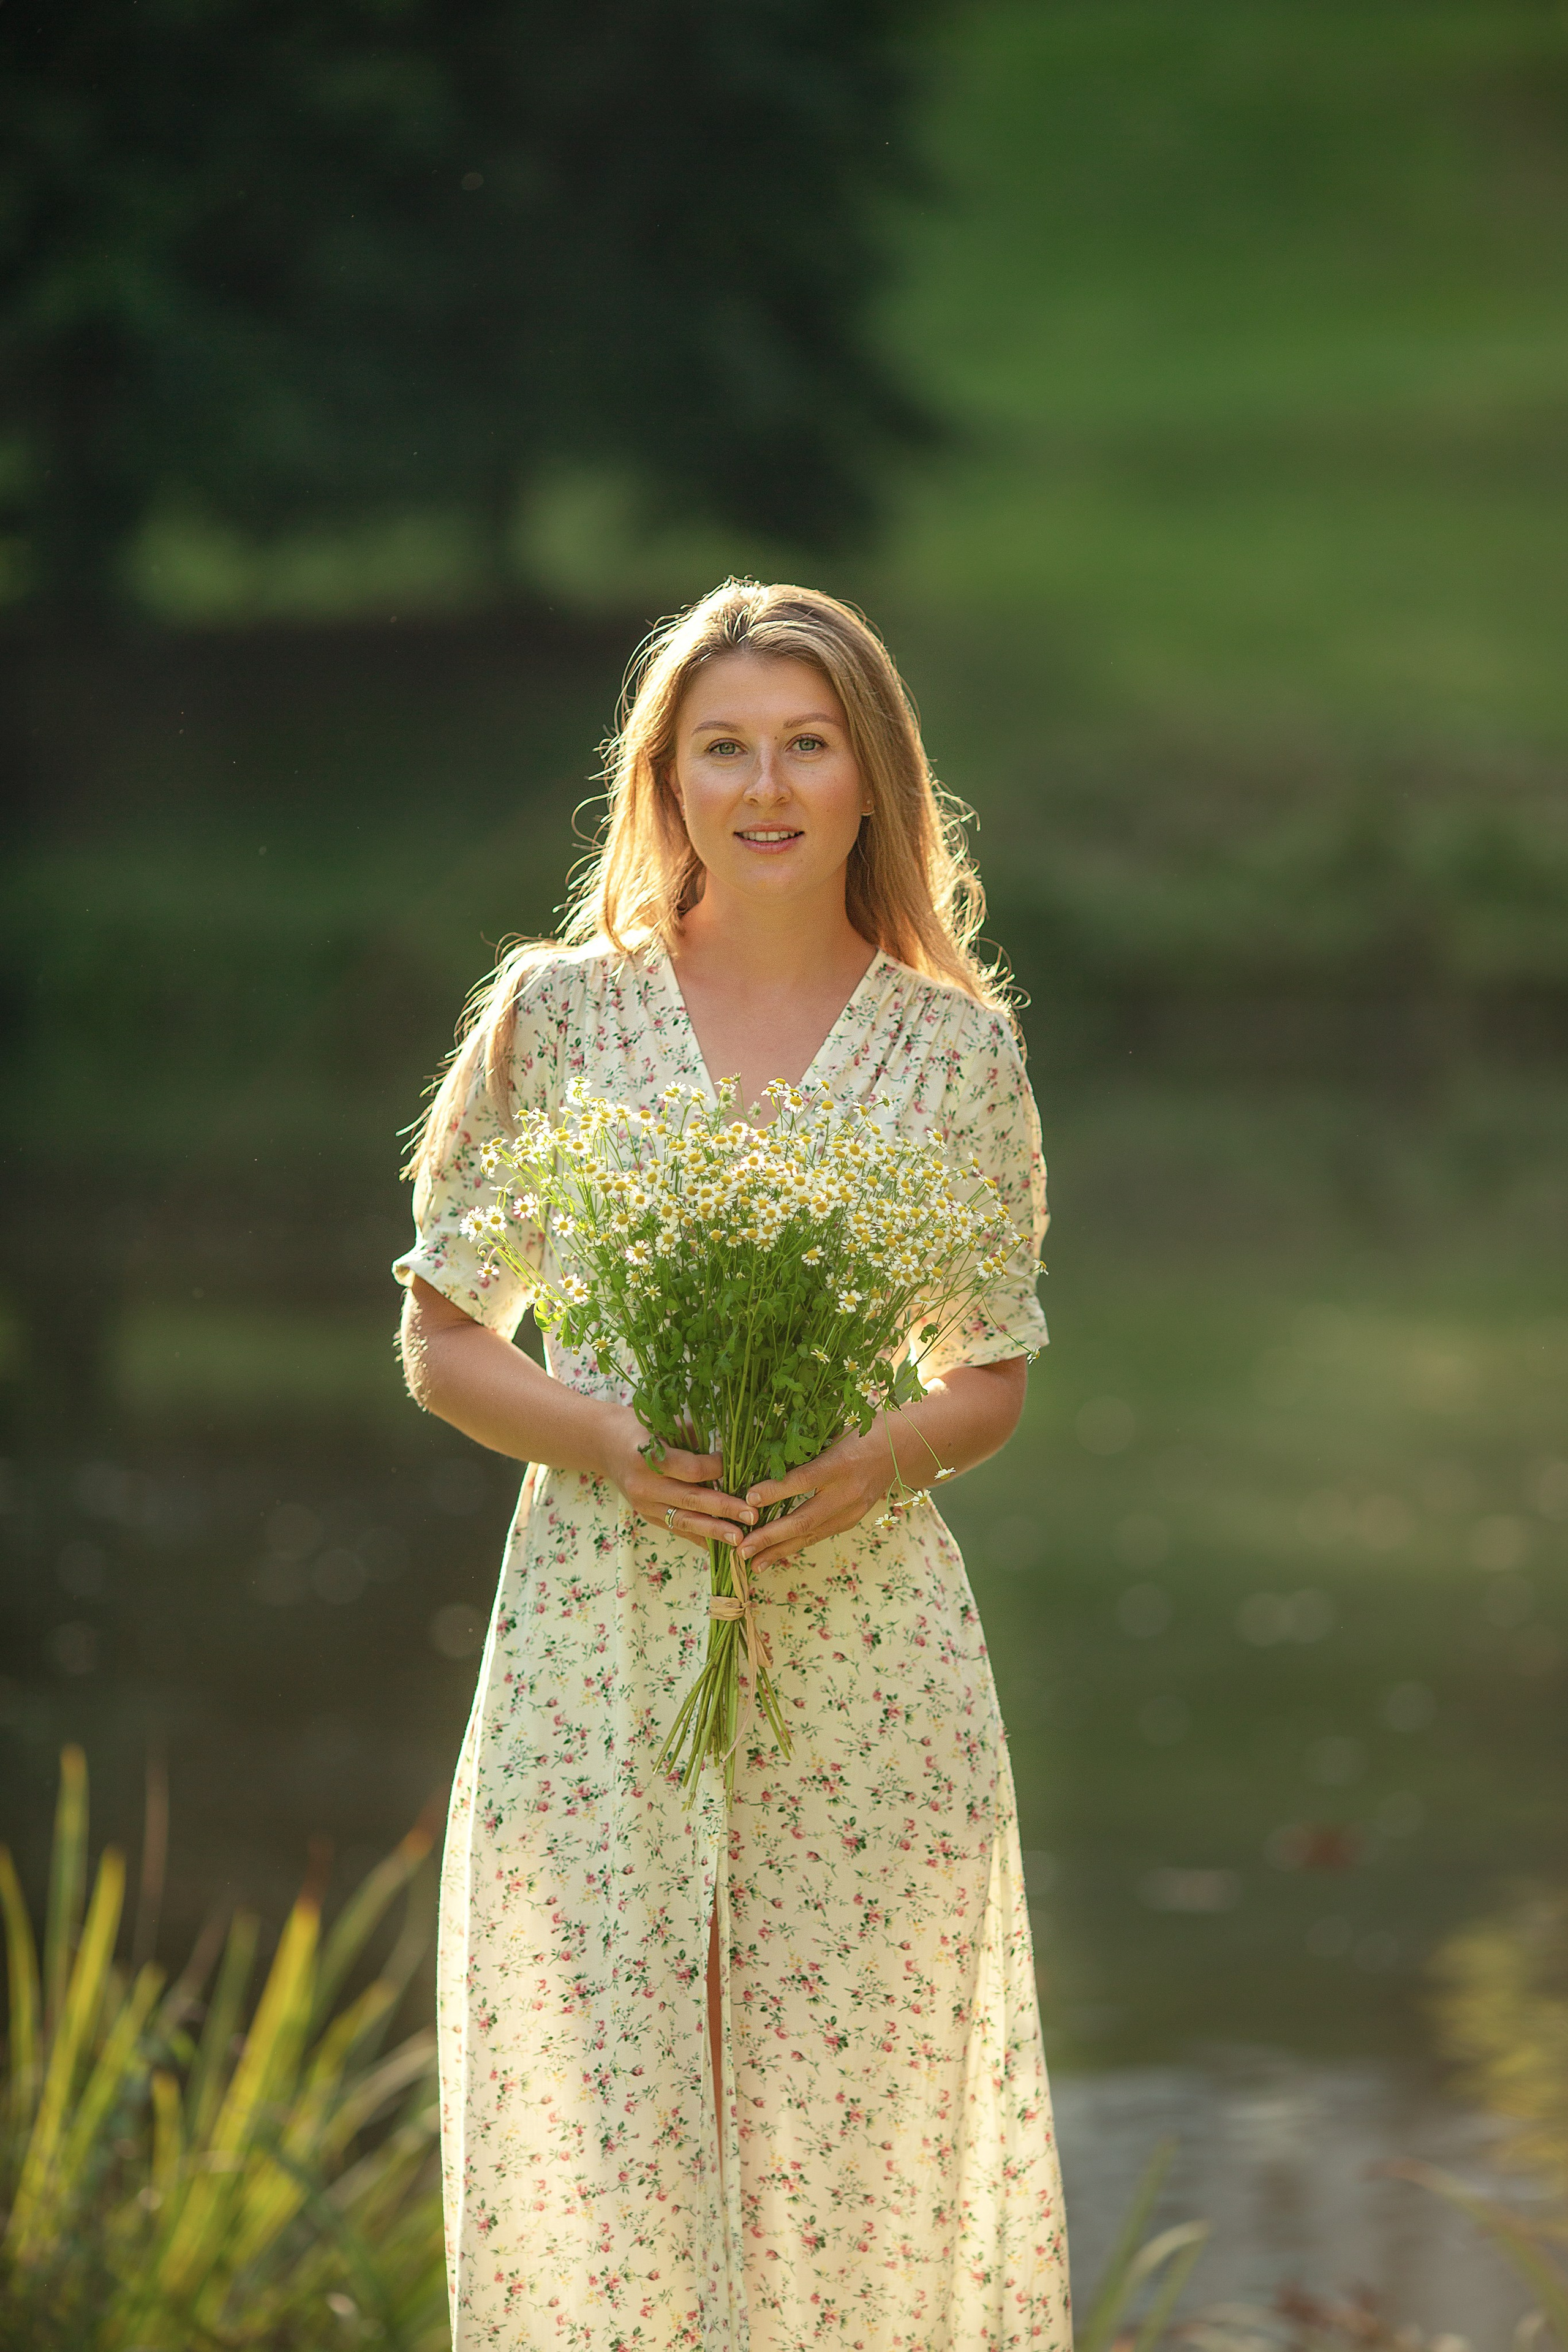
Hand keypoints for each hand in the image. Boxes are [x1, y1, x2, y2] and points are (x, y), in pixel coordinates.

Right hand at [593, 1402, 757, 1551]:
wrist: (604, 1444)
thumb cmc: (641, 1427)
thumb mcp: (663, 1423)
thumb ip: (692, 1439)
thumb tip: (729, 1452)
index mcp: (649, 1458)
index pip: (691, 1470)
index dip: (717, 1469)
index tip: (738, 1466)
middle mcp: (645, 1486)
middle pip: (691, 1500)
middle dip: (724, 1509)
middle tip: (752, 1516)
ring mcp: (644, 1505)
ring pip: (685, 1521)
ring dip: (714, 1531)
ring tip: (740, 1539)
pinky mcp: (646, 1516)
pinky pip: (677, 1529)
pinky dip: (699, 1537)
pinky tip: (720, 1546)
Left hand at [736, 1428, 893, 1572]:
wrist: (898, 1449)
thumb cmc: (857, 1432)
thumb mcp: (831, 1431)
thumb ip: (802, 1446)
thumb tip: (761, 1455)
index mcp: (840, 1463)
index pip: (803, 1480)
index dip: (775, 1491)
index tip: (749, 1499)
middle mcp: (846, 1492)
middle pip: (804, 1519)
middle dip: (770, 1537)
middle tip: (742, 1549)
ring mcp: (851, 1511)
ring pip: (810, 1535)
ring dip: (779, 1550)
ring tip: (753, 1563)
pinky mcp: (851, 1520)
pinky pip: (819, 1535)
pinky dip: (794, 1546)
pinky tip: (775, 1554)